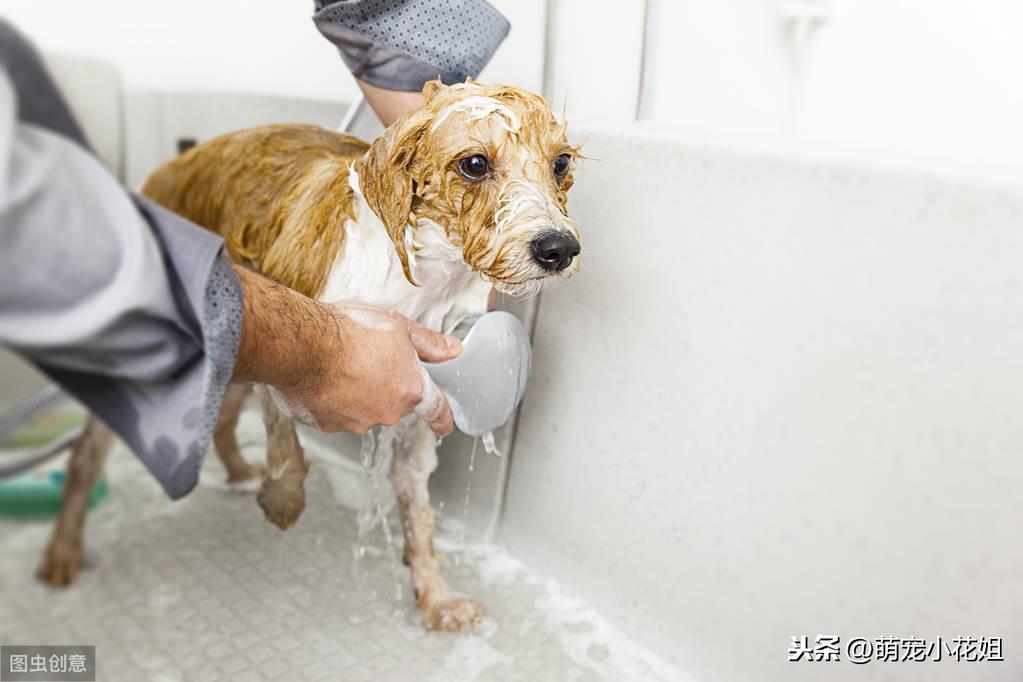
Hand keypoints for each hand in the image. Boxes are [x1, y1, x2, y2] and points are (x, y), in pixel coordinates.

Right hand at [277, 302, 458, 436]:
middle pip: (393, 403)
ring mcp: (355, 422)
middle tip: (365, 358)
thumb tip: (453, 350)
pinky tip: (319, 375)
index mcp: (410, 389)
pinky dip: (329, 398)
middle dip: (384, 384)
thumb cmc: (350, 331)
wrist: (302, 345)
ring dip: (355, 392)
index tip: (445, 427)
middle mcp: (386, 412)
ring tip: (338, 364)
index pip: (435, 409)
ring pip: (361, 408)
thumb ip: (428, 344)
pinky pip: (332, 412)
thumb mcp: (399, 327)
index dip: (442, 419)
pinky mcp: (325, 425)